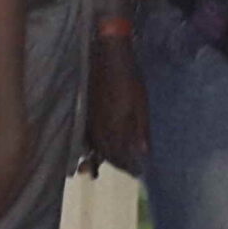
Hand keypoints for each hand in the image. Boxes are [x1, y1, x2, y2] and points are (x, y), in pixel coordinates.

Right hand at [89, 36, 148, 173]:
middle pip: (107, 154)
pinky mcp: (84, 113)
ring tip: (116, 160)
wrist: (107, 57)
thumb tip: (144, 153)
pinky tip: (99, 146)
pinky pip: (87, 137)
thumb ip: (140, 129)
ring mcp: (89, 121)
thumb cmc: (128, 79)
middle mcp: (99, 129)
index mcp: (114, 128)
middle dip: (119, 162)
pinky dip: (94, 145)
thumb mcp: (140, 103)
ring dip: (106, 156)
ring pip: (96, 146)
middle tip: (129, 168)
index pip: (121, 155)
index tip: (138, 172)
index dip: (129, 166)